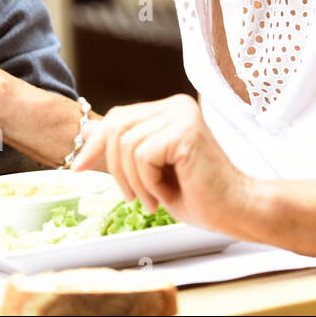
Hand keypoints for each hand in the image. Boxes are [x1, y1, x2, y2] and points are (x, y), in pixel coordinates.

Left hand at [71, 94, 252, 234]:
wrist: (237, 211)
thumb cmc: (200, 195)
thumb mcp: (152, 169)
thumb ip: (126, 148)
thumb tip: (86, 133)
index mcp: (169, 110)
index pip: (118, 117)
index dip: (94, 144)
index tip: (77, 168)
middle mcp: (175, 105)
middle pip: (116, 128)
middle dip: (114, 169)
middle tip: (132, 198)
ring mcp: (181, 115)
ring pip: (126, 145)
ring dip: (135, 182)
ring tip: (154, 199)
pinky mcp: (185, 131)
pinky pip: (143, 156)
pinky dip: (149, 182)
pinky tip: (167, 193)